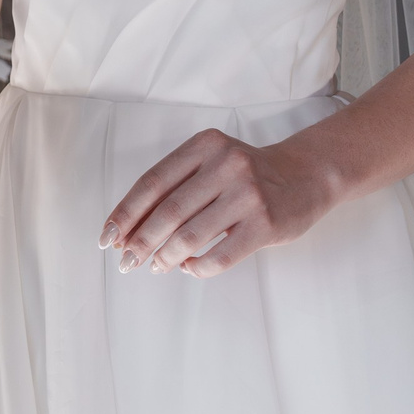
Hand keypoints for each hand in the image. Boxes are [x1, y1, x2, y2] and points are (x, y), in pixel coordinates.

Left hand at [99, 128, 337, 277]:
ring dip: (166, 256)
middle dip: (140, 241)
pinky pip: (221, 255)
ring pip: (191, 235)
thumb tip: (130, 229)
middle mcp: (226, 164)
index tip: (107, 237)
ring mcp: (248, 194)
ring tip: (155, 266)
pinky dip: (198, 267)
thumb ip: (177, 188)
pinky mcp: (266, 223)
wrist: (306, 174)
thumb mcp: (213, 164)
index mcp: (205, 145)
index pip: (153, 182)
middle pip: (168, 211)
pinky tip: (189, 268)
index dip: (125, 213)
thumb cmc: (248, 175)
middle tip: (126, 261)